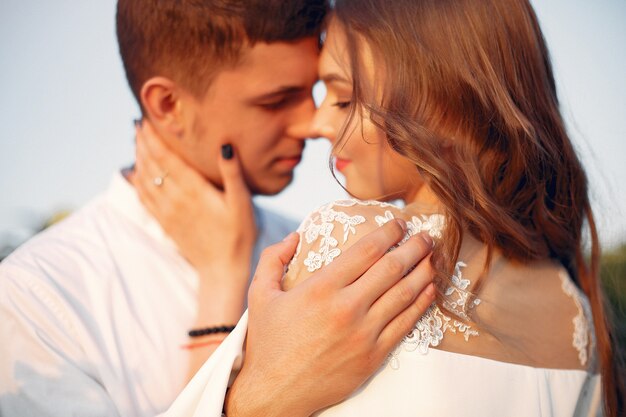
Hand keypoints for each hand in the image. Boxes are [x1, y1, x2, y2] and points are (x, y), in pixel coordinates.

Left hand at [132, 121, 256, 284]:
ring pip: (145, 180)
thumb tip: (225, 146)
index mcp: (194, 190)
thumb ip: (232, 174)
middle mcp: (176, 199)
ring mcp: (168, 213)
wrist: (222, 269)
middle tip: (138, 125)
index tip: (146, 121)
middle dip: (143, 143)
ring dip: (139, 160)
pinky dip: (137, 182)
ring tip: (137, 143)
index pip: (166, 158)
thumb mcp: (242, 203)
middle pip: (152, 166)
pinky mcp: (165, 224)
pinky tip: (136, 174)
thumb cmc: (238, 235)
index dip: (154, 139)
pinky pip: (144, 199)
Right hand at [226, 220, 435, 416]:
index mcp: (321, 288)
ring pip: (405, 293)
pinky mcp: (374, 355)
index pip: (366, 251)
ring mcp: (364, 333)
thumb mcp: (259, 295)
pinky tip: (429, 289)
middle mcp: (347, 307)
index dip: (388, 233)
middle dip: (414, 247)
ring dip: (424, 271)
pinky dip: (421, 303)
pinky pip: (406, 323)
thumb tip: (295, 236)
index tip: (399, 224)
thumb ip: (272, 259)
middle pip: (392, 268)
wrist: (277, 392)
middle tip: (425, 235)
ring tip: (433, 257)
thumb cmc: (268, 342)